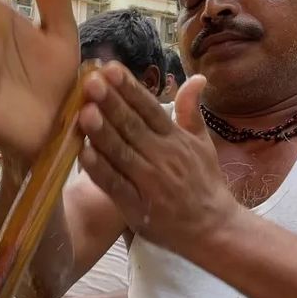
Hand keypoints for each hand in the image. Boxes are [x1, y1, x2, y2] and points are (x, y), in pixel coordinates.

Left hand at [76, 63, 240, 254]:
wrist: (214, 229)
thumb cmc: (204, 183)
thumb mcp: (203, 144)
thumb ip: (192, 111)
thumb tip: (197, 77)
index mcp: (175, 139)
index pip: (150, 108)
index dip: (130, 88)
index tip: (111, 68)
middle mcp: (162, 157)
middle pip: (132, 126)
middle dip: (111, 102)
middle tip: (90, 80)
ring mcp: (149, 183)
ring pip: (121, 153)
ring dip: (102, 132)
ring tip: (83, 111)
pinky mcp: (137, 207)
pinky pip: (114, 185)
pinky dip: (99, 170)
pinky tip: (82, 153)